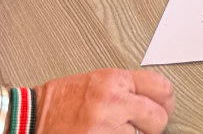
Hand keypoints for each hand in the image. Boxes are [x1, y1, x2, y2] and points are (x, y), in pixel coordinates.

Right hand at [37, 68, 174, 133]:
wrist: (30, 118)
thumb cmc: (60, 101)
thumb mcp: (97, 81)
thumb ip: (126, 88)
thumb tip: (154, 99)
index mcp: (114, 79)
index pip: (162, 87)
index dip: (166, 102)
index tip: (163, 108)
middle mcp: (113, 100)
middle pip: (158, 117)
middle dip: (151, 125)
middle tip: (139, 126)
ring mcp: (106, 126)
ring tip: (113, 131)